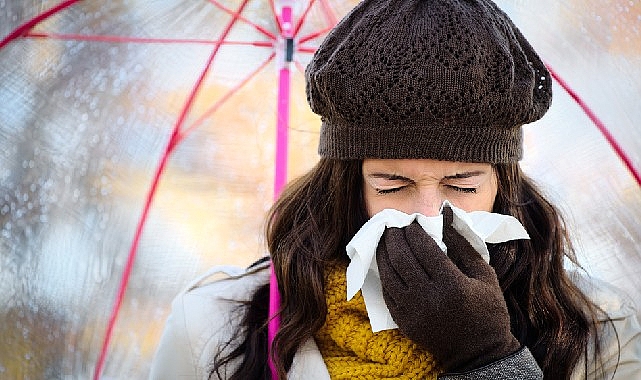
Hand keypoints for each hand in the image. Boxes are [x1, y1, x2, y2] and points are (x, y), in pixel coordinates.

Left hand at [375, 206, 519, 372]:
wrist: (479, 352)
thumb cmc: (487, 310)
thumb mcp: (484, 274)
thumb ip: (463, 244)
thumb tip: (445, 216)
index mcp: (452, 284)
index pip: (424, 248)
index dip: (414, 231)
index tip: (412, 222)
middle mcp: (429, 298)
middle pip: (402, 258)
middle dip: (395, 237)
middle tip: (394, 226)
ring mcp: (414, 311)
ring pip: (388, 275)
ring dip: (384, 253)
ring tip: (386, 240)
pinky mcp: (404, 322)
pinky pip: (386, 293)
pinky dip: (384, 274)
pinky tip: (386, 263)